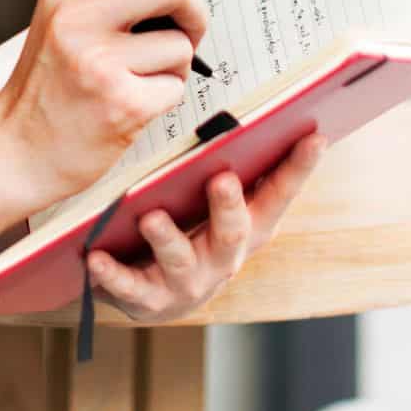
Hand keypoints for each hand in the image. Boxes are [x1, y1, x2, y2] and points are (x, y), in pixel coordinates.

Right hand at [0, 0, 208, 214]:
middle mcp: (78, 14)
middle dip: (193, 14)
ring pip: (180, 45)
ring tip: (133, 83)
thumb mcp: (64, 21)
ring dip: (171, 69)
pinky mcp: (121, 101)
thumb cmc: (50, 87)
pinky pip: (174, 88)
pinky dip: (161, 101)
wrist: (15, 150)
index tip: (173, 13)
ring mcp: (98, 58)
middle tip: (184, 38)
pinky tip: (127, 108)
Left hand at [85, 132, 326, 322]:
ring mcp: (187, 283)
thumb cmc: (184, 227)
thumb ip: (224, 164)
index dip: (298, 169)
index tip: (315, 136)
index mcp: (245, 230)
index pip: (277, 196)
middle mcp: (223, 259)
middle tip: (223, 179)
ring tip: (151, 217)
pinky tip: (96, 259)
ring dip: (167, 238)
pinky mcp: (148, 300)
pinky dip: (113, 274)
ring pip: (181, 261)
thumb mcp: (208, 201)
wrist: (146, 290)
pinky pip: (130, 288)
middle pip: (234, 233)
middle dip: (229, 208)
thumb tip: (237, 109)